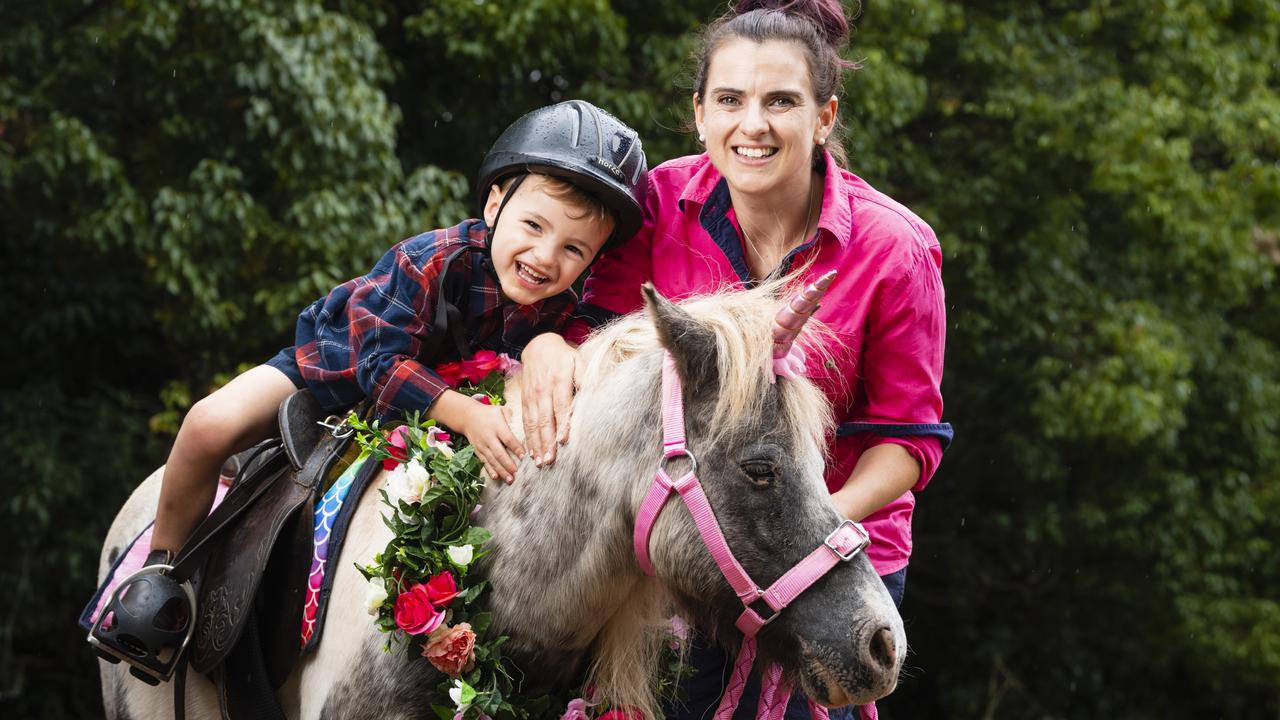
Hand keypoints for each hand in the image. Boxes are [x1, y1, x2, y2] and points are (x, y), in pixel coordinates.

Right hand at [457, 401, 523, 483]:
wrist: (467, 416)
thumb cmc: (489, 413)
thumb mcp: (501, 410)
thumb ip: (512, 418)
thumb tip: (523, 427)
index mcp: (497, 426)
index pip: (508, 439)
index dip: (516, 448)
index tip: (524, 456)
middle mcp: (488, 437)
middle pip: (499, 453)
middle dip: (508, 465)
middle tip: (517, 474)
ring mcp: (482, 445)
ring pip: (492, 460)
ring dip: (501, 471)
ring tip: (510, 480)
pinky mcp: (477, 450)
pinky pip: (484, 461)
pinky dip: (490, 470)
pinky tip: (496, 477)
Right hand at [519, 333, 581, 465]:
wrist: (538, 346)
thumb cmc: (563, 356)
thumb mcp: (577, 360)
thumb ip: (584, 377)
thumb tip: (593, 392)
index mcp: (558, 380)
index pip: (561, 406)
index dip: (562, 424)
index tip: (563, 441)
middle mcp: (543, 390)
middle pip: (545, 419)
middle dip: (547, 441)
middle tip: (549, 460)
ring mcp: (532, 396)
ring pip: (533, 423)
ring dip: (536, 444)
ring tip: (540, 461)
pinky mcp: (525, 400)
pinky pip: (526, 421)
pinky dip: (528, 437)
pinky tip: (531, 451)